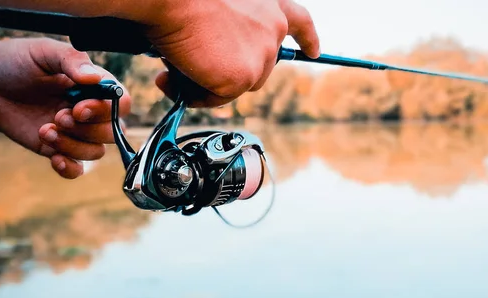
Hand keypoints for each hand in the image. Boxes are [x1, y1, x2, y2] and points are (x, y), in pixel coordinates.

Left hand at [0, 37, 130, 178]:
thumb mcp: (44, 52)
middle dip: (86, 130)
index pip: (121, 103)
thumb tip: (95, 78)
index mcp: (94, 87)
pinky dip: (70, 168)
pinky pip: (78, 169)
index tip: (79, 108)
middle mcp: (91, 112)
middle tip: (58, 117)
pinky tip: (54, 158)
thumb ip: (72, 60)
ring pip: (96, 152)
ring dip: (72, 146)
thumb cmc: (16, 63)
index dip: (106, 110)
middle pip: (113, 132)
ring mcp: (77, 133)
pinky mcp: (60, 149)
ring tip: (45, 131)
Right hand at [145, 0, 319, 106]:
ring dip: (208, 81)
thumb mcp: (221, 8)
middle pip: (259, 66)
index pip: (298, 22)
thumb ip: (231, 31)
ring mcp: (261, 56)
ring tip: (177, 66)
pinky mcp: (243, 78)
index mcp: (269, 5)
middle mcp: (272, 28)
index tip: (315, 51)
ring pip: (237, 84)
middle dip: (231, 70)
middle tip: (198, 64)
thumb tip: (208, 61)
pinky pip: (217, 98)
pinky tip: (172, 79)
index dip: (307, 38)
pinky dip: (194, 94)